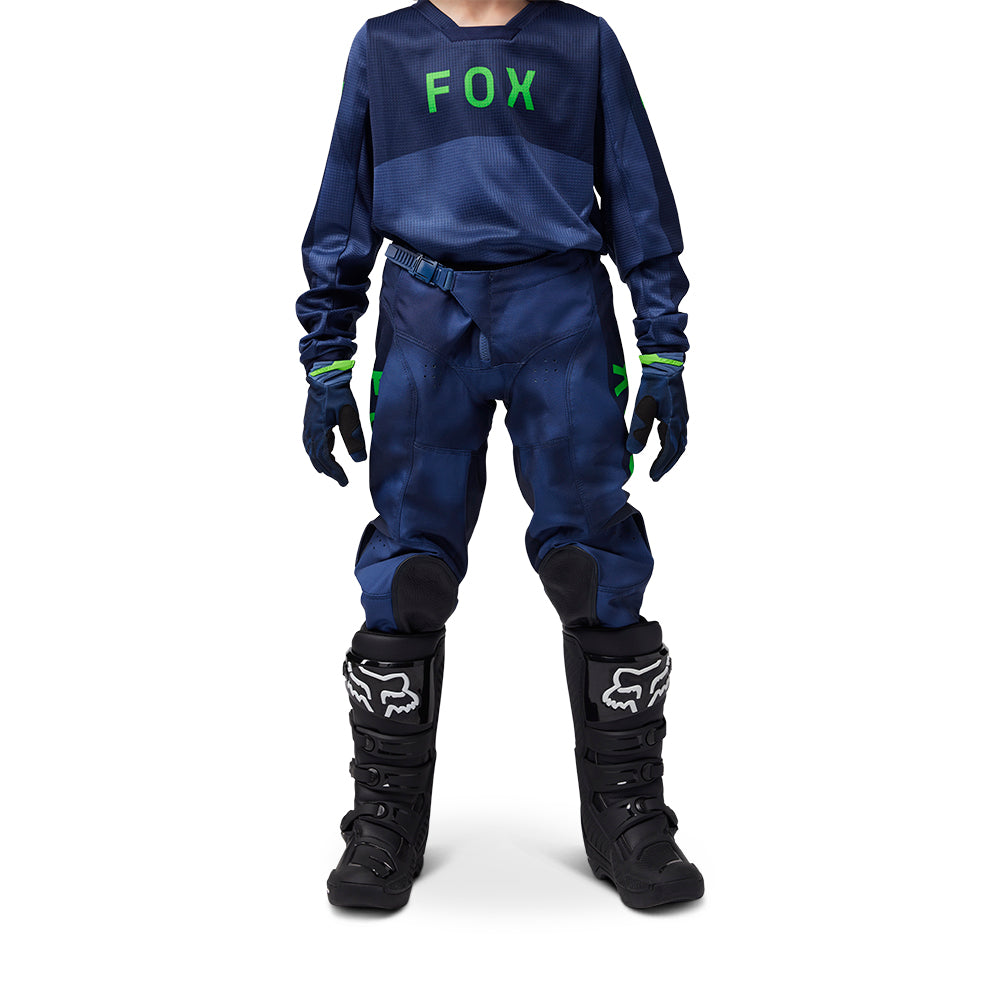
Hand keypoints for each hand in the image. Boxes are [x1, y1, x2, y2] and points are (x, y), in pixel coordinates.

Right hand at [302, 363, 366, 485]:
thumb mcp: (350, 416)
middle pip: (316, 458)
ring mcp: (308, 426)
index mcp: (317, 430)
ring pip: (312, 451)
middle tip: (342, 481)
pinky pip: (313, 442)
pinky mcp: (311, 421)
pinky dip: (321, 450)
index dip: (334, 472)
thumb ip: (354, 438)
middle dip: (329, 471)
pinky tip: (330, 451)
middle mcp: (309, 430)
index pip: (324, 458)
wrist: (325, 375)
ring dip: (323, 462)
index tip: (344, 481)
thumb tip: (360, 460)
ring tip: (333, 471)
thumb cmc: (337, 394)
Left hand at [626, 353, 687, 480]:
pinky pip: (676, 430)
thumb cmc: (653, 384)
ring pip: (679, 441)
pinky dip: (669, 441)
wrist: (664, 362)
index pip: (670, 450)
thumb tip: (634, 452)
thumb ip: (639, 430)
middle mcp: (682, 420)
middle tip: (656, 476)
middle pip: (678, 449)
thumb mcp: (643, 407)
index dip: (662, 465)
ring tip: (659, 464)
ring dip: (670, 454)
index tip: (653, 476)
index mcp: (675, 421)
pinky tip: (661, 442)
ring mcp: (681, 414)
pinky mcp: (677, 409)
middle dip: (667, 464)